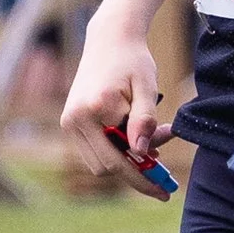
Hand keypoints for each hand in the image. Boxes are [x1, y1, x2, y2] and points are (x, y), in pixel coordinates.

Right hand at [61, 29, 166, 171]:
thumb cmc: (133, 60)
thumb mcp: (146, 87)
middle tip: (164, 160)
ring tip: (154, 142)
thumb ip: (145, 120)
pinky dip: (116, 151)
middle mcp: (75, 119)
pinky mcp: (71, 123)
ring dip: (127, 160)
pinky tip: (136, 139)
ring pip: (100, 162)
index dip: (142, 180)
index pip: (118, 160)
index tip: (164, 192)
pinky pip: (95, 150)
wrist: (109, 39)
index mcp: (94, 110)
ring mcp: (69, 122)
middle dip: (137, 169)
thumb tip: (142, 154)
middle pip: (106, 167)